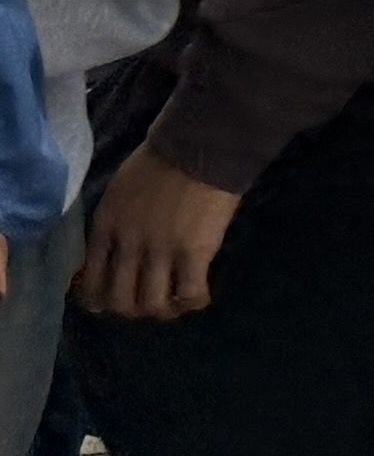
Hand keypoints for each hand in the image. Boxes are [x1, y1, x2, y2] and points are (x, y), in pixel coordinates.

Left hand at [75, 146, 242, 319]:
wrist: (200, 145)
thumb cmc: (161, 160)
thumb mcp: (120, 191)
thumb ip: (116, 222)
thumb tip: (120, 249)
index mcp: (106, 226)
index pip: (91, 279)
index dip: (99, 299)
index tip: (111, 302)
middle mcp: (128, 243)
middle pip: (119, 299)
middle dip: (131, 310)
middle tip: (147, 304)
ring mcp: (161, 249)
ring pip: (152, 303)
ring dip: (163, 311)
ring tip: (175, 303)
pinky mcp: (194, 251)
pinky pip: (190, 293)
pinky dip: (193, 302)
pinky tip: (199, 296)